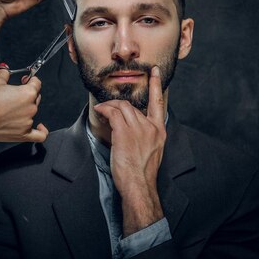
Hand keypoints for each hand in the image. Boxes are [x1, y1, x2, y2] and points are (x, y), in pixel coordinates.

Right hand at [0, 67, 48, 142]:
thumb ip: (4, 73)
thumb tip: (5, 69)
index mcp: (28, 93)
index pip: (36, 83)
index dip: (30, 79)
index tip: (25, 80)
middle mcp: (31, 107)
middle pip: (35, 97)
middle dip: (27, 94)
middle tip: (15, 94)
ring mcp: (28, 121)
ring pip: (32, 112)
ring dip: (25, 109)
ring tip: (10, 108)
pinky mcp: (23, 134)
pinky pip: (39, 135)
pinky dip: (41, 130)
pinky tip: (40, 127)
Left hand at [94, 66, 165, 235]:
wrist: (139, 185)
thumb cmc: (141, 173)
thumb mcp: (151, 152)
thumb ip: (145, 137)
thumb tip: (130, 129)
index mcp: (159, 132)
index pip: (158, 103)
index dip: (156, 86)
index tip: (155, 72)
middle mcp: (151, 127)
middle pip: (133, 106)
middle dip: (118, 106)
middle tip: (107, 108)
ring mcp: (138, 129)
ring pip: (121, 107)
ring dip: (109, 106)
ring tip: (102, 111)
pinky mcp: (124, 132)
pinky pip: (112, 113)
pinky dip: (104, 109)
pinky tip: (99, 111)